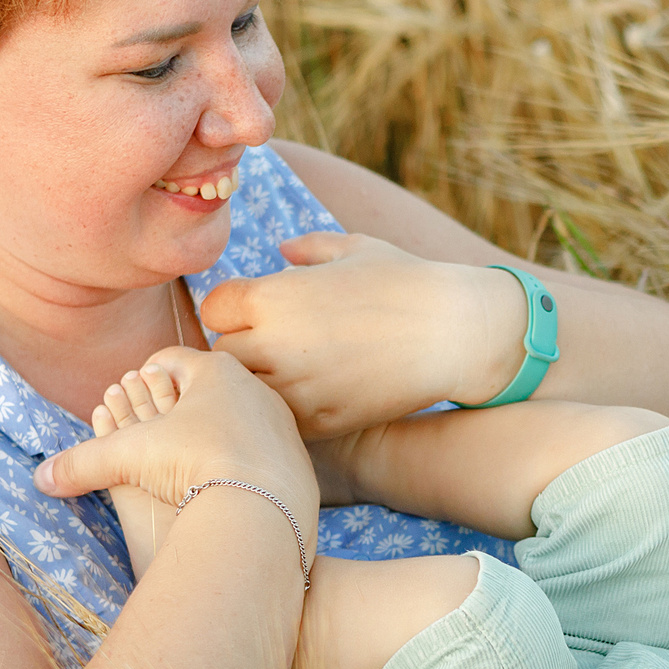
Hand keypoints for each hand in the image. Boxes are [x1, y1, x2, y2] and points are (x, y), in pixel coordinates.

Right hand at [33, 347, 317, 519]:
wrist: (267, 508)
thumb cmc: (194, 466)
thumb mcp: (129, 459)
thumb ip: (82, 465)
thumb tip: (39, 480)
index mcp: (215, 369)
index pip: (171, 358)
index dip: (144, 374)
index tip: (130, 392)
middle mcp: (255, 386)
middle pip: (208, 386)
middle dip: (180, 404)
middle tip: (157, 426)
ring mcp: (282, 421)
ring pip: (240, 418)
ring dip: (215, 433)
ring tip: (190, 460)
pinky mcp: (299, 456)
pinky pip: (264, 451)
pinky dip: (242, 463)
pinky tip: (226, 486)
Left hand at [197, 233, 524, 436]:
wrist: (455, 331)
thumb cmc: (407, 280)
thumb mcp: (355, 248)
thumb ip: (310, 248)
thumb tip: (282, 251)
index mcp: (273, 295)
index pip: (213, 308)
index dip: (233, 308)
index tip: (258, 310)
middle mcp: (275, 344)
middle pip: (223, 355)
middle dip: (242, 348)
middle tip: (273, 345)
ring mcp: (297, 388)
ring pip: (248, 394)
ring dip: (262, 384)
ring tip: (293, 372)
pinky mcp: (321, 421)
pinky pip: (282, 421)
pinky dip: (290, 411)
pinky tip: (316, 395)